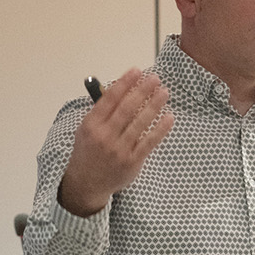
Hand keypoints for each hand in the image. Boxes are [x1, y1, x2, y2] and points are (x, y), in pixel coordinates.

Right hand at [57, 68, 174, 216]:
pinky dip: (160, 129)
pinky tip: (169, 117)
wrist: (87, 183)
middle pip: (127, 108)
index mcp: (91, 124)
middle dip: (142, 91)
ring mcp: (119, 150)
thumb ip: (101, 111)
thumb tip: (122, 89)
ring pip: (140, 123)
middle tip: (155, 78)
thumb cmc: (88, 151)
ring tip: (164, 92)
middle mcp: (105, 136)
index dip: (125, 83)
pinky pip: (149, 142)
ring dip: (154, 105)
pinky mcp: (132, 162)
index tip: (137, 71)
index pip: (110, 99)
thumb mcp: (86, 129)